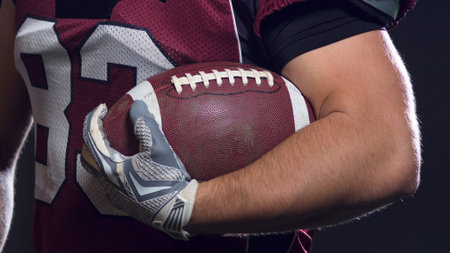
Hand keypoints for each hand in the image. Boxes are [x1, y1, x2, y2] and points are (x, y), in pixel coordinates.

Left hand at [83, 100, 198, 239]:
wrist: (179, 210)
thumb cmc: (168, 179)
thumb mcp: (158, 148)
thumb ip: (145, 124)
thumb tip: (136, 104)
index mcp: (109, 170)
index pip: (92, 139)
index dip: (94, 119)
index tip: (102, 108)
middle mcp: (107, 185)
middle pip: (89, 157)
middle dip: (93, 139)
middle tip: (104, 127)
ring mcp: (115, 196)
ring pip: (100, 171)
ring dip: (103, 154)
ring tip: (117, 143)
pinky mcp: (126, 203)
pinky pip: (111, 182)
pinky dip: (113, 167)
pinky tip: (129, 164)